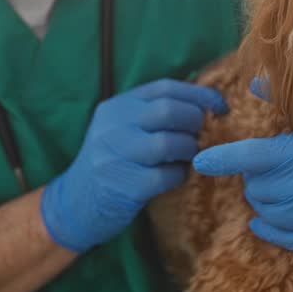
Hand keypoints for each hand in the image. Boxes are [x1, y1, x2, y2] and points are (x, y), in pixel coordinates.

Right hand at [41, 79, 227, 253]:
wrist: (73, 204)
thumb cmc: (111, 163)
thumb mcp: (122, 130)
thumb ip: (153, 114)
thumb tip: (204, 105)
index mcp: (116, 107)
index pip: (164, 88)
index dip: (198, 94)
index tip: (219, 106)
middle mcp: (112, 127)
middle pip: (168, 111)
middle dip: (195, 122)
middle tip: (201, 135)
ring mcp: (114, 156)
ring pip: (169, 143)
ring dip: (188, 150)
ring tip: (187, 157)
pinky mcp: (123, 186)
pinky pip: (165, 176)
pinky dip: (178, 176)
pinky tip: (174, 178)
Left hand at [192, 79, 292, 260]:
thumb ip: (291, 103)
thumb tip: (255, 80)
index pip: (253, 156)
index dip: (222, 158)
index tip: (200, 161)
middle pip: (255, 188)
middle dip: (258, 179)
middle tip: (279, 170)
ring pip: (265, 213)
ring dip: (267, 202)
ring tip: (288, 190)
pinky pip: (281, 237)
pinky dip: (271, 227)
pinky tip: (276, 217)